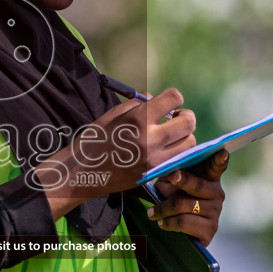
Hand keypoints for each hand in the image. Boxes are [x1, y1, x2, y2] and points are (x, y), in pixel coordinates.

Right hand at [33, 88, 196, 219]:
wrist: (82, 172)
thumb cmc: (95, 139)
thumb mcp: (113, 114)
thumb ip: (138, 104)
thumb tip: (157, 100)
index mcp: (139, 118)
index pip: (174, 98)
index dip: (174, 97)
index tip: (168, 103)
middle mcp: (151, 139)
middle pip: (189, 122)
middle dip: (186, 116)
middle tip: (176, 119)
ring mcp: (155, 159)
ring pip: (189, 142)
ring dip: (184, 136)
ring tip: (170, 136)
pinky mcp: (155, 174)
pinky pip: (179, 160)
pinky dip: (177, 153)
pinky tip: (165, 151)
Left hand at [147, 148, 228, 244]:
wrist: (174, 229)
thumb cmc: (172, 199)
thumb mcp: (169, 184)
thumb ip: (170, 174)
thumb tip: (169, 170)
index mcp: (208, 177)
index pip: (216, 166)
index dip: (219, 160)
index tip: (222, 152)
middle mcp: (216, 193)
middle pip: (197, 184)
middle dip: (182, 180)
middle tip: (167, 179)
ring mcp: (215, 211)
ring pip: (184, 205)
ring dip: (163, 209)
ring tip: (152, 213)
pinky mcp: (210, 229)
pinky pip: (184, 222)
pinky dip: (168, 222)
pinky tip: (162, 223)